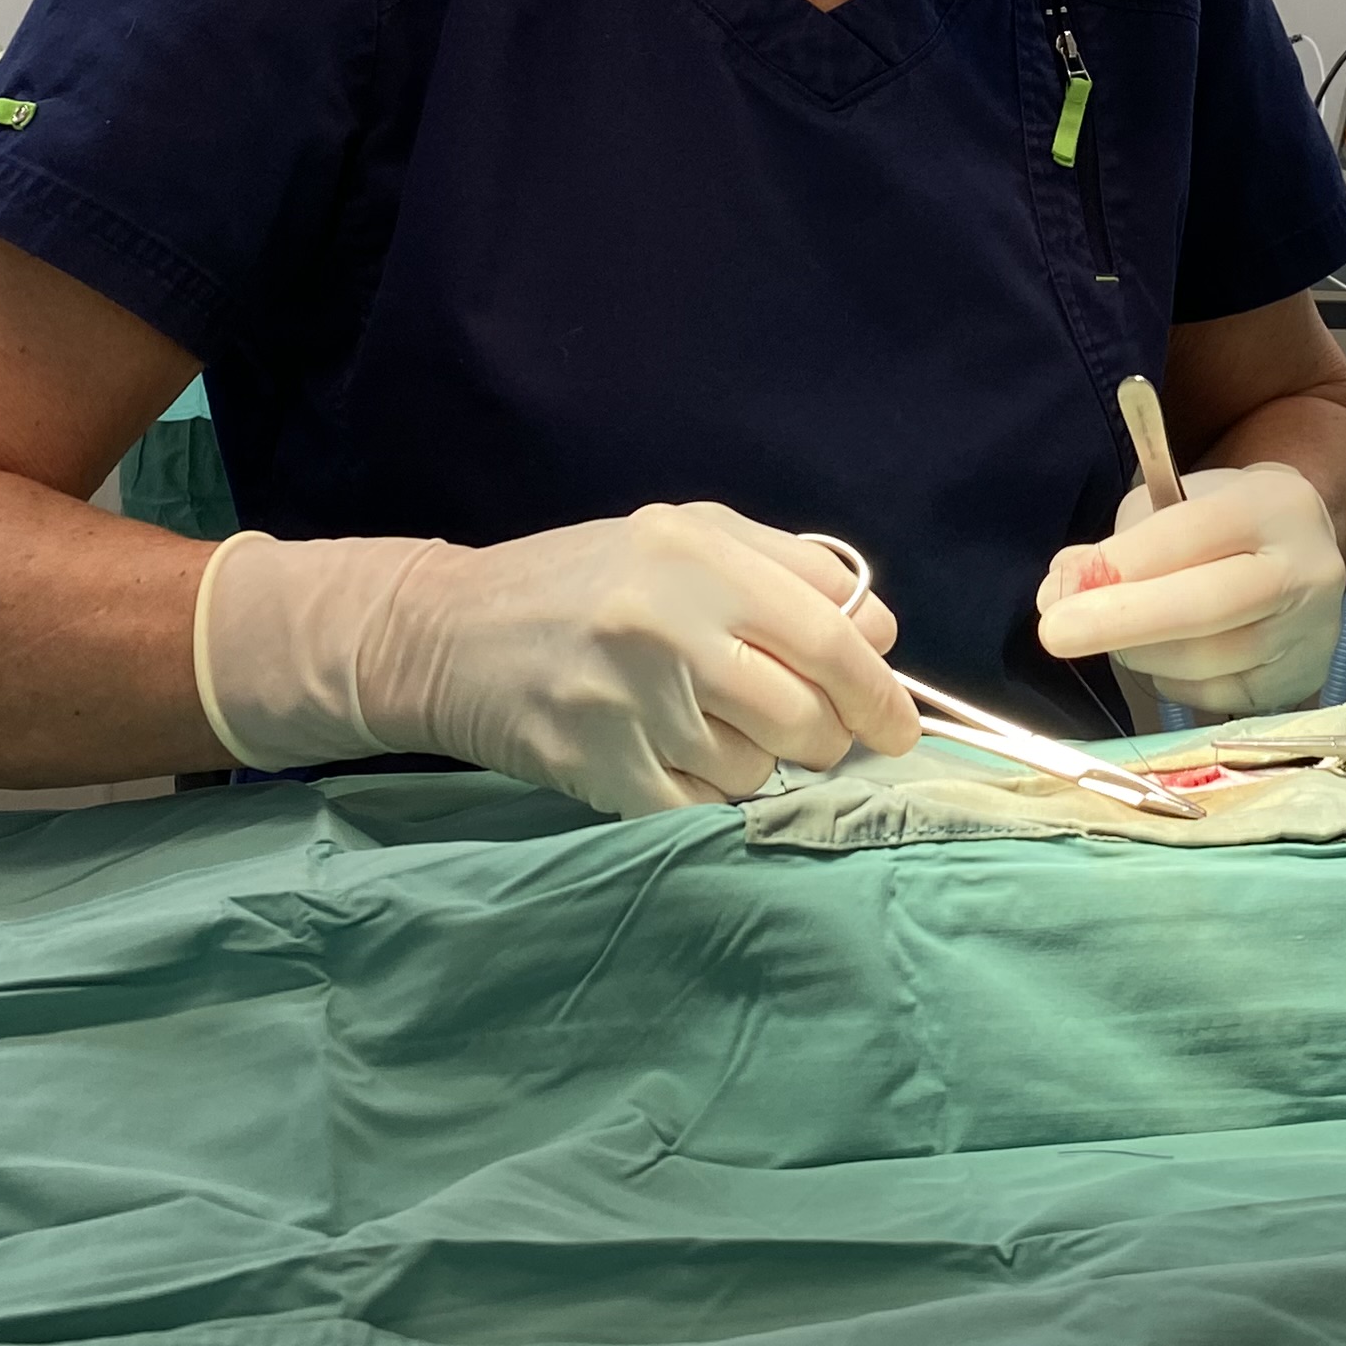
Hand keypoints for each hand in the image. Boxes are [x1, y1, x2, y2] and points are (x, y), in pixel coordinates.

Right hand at [193, 505, 918, 816]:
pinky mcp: (601, 772)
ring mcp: (631, 706)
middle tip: (818, 737)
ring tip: (725, 733)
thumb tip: (881, 634)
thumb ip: (792, 568)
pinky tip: (686, 764)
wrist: (448, 632)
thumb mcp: (687, 534)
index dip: (880, 694)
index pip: (831, 643)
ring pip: (756, 772)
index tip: (896, 726)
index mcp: (700, 558)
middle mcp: (668, 629)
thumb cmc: (586, 577)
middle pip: (805, 719)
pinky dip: (712, 799)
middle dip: (829, 740)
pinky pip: (702, 811)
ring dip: (763, 768)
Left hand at [1034, 463, 1344, 719]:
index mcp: (1272, 506)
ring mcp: (1308, 635)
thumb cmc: (1225, 521)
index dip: (1120, 566)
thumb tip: (1062, 590)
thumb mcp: (1175, 502)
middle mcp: (1304, 571)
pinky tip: (1168, 653)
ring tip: (1121, 633)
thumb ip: (1120, 542)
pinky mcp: (1298, 684)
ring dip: (1138, 653)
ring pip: (1201, 662)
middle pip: (1205, 606)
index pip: (1188, 535)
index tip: (1060, 592)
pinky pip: (1210, 696)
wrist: (1305, 550)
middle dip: (1120, 622)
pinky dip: (1169, 679)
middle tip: (1054, 633)